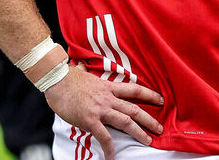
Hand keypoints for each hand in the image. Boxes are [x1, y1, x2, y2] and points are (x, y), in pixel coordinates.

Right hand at [43, 65, 164, 159]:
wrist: (57, 80)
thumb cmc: (68, 78)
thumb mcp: (84, 74)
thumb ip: (88, 74)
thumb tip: (82, 68)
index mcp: (109, 87)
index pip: (135, 90)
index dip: (150, 94)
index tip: (161, 99)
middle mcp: (108, 98)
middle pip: (134, 109)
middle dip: (149, 120)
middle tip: (160, 128)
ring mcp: (100, 109)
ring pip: (125, 122)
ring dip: (138, 132)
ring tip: (148, 140)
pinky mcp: (90, 120)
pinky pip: (104, 136)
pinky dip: (109, 147)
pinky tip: (112, 156)